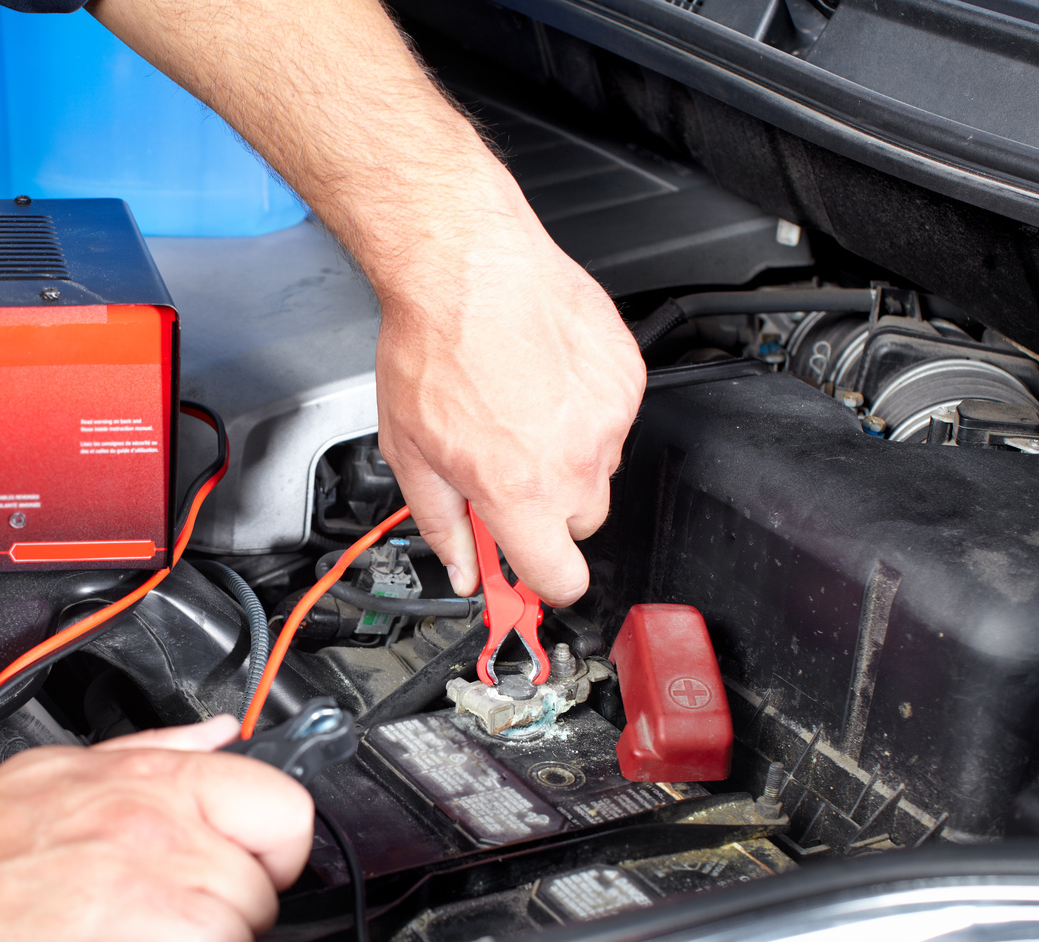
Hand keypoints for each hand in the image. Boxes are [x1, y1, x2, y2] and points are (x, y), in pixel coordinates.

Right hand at [0, 716, 314, 941]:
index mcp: (154, 787)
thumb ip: (159, 749)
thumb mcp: (69, 766)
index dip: (274, 852)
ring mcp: (134, 912)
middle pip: (259, 898)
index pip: (285, 811)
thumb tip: (223, 733)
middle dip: (223, 920)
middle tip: (161, 922)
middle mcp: (154, 842)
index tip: (244, 869)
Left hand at [376, 203, 645, 606]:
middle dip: (547, 508)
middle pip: (581, 523)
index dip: (544, 579)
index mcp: (521, 493)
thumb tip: (462, 569)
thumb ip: (443, 523)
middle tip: (507, 467)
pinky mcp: (627, 380)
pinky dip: (583, 409)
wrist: (467, 265)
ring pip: (599, 468)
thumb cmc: (434, 346)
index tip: (532, 569)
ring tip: (519, 408)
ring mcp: (609, 420)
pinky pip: (612, 418)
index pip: (561, 578)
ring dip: (566, 455)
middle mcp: (575, 463)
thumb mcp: (410, 451)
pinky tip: (541, 378)